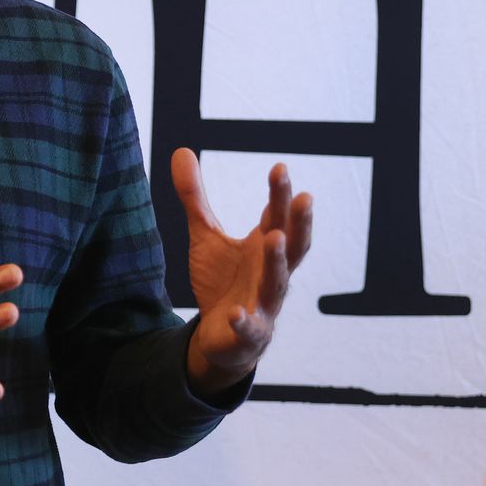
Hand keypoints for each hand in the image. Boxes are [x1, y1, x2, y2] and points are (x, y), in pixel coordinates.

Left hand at [172, 148, 312, 394]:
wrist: (223, 335)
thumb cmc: (223, 280)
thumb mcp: (205, 235)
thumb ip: (195, 197)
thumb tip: (181, 149)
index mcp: (264, 247)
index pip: (278, 217)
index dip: (280, 194)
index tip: (279, 167)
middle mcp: (272, 273)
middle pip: (292, 246)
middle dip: (298, 222)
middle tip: (305, 196)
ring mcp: (264, 304)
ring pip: (277, 283)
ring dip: (277, 261)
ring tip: (274, 237)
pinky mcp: (248, 333)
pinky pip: (248, 327)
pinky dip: (243, 320)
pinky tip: (235, 313)